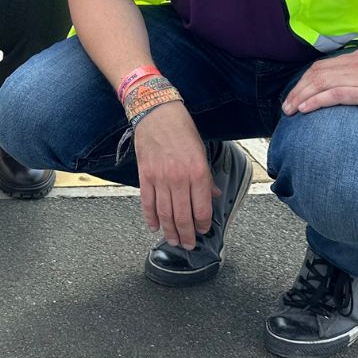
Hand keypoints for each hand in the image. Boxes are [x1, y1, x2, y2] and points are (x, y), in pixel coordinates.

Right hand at [132, 101, 215, 249]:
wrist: (156, 113)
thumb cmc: (182, 129)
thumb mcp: (201, 152)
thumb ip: (207, 177)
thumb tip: (213, 195)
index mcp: (198, 172)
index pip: (201, 209)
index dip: (202, 225)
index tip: (202, 231)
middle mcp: (180, 178)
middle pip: (183, 216)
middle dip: (186, 234)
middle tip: (187, 245)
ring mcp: (160, 178)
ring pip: (165, 213)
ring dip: (169, 230)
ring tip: (172, 240)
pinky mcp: (145, 175)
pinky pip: (147, 202)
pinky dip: (150, 217)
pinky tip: (154, 226)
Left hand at [282, 48, 357, 128]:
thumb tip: (345, 86)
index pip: (322, 67)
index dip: (304, 81)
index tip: (295, 95)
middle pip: (316, 74)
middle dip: (297, 90)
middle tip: (286, 106)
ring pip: (321, 83)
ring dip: (301, 96)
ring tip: (290, 110)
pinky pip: (335, 94)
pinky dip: (316, 100)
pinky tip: (305, 109)